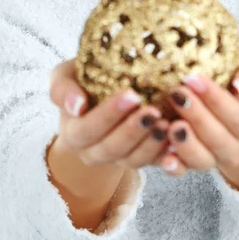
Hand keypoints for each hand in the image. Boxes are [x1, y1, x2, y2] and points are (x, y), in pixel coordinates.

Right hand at [49, 59, 170, 168]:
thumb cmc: (82, 80)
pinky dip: (165, 152)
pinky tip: (176, 135)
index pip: (87, 129)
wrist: (99, 95)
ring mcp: (117, 160)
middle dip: (134, 130)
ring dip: (151, 143)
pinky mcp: (139, 160)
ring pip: (134, 159)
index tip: (131, 95)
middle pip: (112, 148)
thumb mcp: (65, 76)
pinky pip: (153, 163)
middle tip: (153, 110)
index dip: (109, 115)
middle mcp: (93, 152)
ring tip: (167, 123)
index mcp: (73, 133)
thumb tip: (76, 106)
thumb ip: (62, 88)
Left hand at [159, 54, 238, 175]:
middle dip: (196, 116)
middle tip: (176, 93)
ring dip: (185, 143)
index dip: (215, 99)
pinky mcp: (190, 164)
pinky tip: (164, 156)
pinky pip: (182, 171)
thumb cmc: (236, 82)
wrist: (228, 107)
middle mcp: (235, 148)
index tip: (193, 78)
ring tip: (169, 123)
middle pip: (217, 138)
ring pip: (201, 159)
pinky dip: (174, 165)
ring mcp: (212, 159)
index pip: (237, 117)